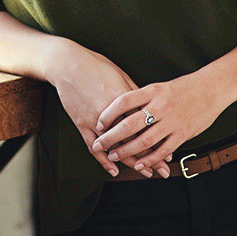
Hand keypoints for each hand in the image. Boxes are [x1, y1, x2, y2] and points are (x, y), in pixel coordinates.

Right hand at [47, 43, 170, 177]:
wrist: (67, 64)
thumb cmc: (94, 65)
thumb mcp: (120, 76)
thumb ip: (135, 94)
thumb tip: (149, 108)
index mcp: (123, 98)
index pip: (145, 125)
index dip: (158, 141)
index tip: (169, 151)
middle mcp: (110, 112)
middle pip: (133, 139)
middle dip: (150, 157)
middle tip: (162, 169)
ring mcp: (94, 119)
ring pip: (115, 147)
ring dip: (131, 162)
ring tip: (144, 172)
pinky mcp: (81, 123)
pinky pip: (92, 146)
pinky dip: (103, 160)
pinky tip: (113, 169)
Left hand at [90, 71, 230, 175]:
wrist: (212, 88)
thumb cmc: (184, 87)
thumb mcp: (160, 87)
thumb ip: (143, 98)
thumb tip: (121, 110)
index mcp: (152, 91)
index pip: (123, 102)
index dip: (108, 114)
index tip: (98, 124)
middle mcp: (160, 106)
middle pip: (130, 124)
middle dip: (111, 137)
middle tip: (98, 145)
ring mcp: (172, 121)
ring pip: (145, 140)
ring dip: (126, 150)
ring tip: (113, 156)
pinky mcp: (183, 133)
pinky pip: (163, 150)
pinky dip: (149, 159)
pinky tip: (139, 165)